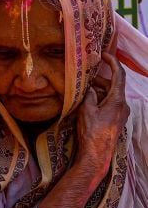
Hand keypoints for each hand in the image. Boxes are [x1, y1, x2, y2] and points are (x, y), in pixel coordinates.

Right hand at [76, 52, 129, 177]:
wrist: (96, 153)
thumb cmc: (92, 131)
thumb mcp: (87, 110)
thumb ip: (89, 95)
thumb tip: (89, 87)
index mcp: (118, 100)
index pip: (118, 75)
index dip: (112, 62)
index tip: (104, 54)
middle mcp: (123, 105)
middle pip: (113, 85)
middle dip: (99, 79)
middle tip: (85, 75)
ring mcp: (121, 113)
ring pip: (110, 95)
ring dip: (98, 90)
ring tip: (83, 89)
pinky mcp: (116, 120)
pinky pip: (109, 104)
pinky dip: (100, 99)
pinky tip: (88, 102)